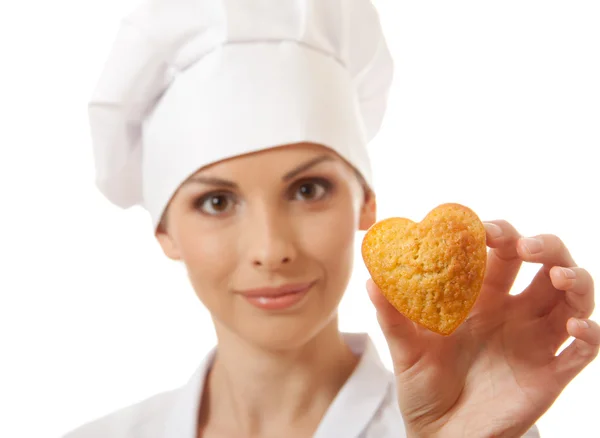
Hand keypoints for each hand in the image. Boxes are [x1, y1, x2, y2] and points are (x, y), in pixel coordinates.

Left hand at [367, 220, 598, 437]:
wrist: (440, 435)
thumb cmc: (423, 386)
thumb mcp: (405, 350)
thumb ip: (392, 316)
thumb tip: (371, 281)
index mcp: (477, 298)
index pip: (497, 253)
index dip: (497, 234)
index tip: (482, 228)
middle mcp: (511, 311)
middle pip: (542, 264)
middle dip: (542, 245)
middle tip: (525, 246)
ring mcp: (535, 340)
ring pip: (572, 297)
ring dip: (574, 279)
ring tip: (558, 277)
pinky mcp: (551, 372)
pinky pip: (583, 348)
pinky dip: (589, 333)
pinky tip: (575, 327)